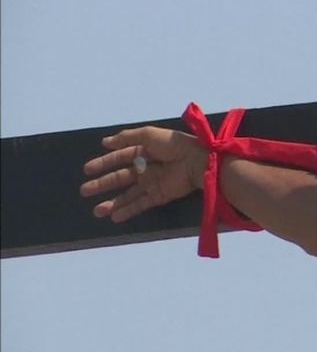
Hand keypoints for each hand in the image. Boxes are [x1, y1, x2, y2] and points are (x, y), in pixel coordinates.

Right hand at [80, 127, 207, 221]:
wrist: (196, 161)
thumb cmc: (174, 145)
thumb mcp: (148, 134)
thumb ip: (127, 137)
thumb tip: (105, 142)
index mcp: (144, 151)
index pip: (120, 157)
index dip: (104, 163)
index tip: (87, 169)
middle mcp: (146, 168)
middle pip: (120, 178)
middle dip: (102, 184)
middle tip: (84, 190)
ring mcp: (152, 183)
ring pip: (128, 195)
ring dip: (112, 203)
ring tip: (96, 211)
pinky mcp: (160, 196)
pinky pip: (140, 204)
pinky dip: (128, 211)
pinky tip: (114, 216)